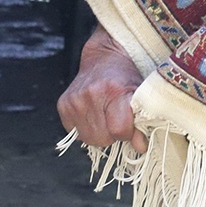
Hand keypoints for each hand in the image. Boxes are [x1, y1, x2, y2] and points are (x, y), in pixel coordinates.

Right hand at [58, 26, 146, 151]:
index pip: (119, 130)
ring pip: (89, 139)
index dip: (127, 132)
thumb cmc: (125, 76)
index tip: (130, 124)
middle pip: (103, 138)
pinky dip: (86, 129)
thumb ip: (142, 122)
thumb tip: (141, 147)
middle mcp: (90, 95)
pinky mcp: (63, 105)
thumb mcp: (140, 95)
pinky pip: (76, 133)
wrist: (104, 58)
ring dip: (99, 133)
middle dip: (113, 133)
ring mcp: (74, 100)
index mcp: (113, 91)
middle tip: (116, 117)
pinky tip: (92, 115)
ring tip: (104, 115)